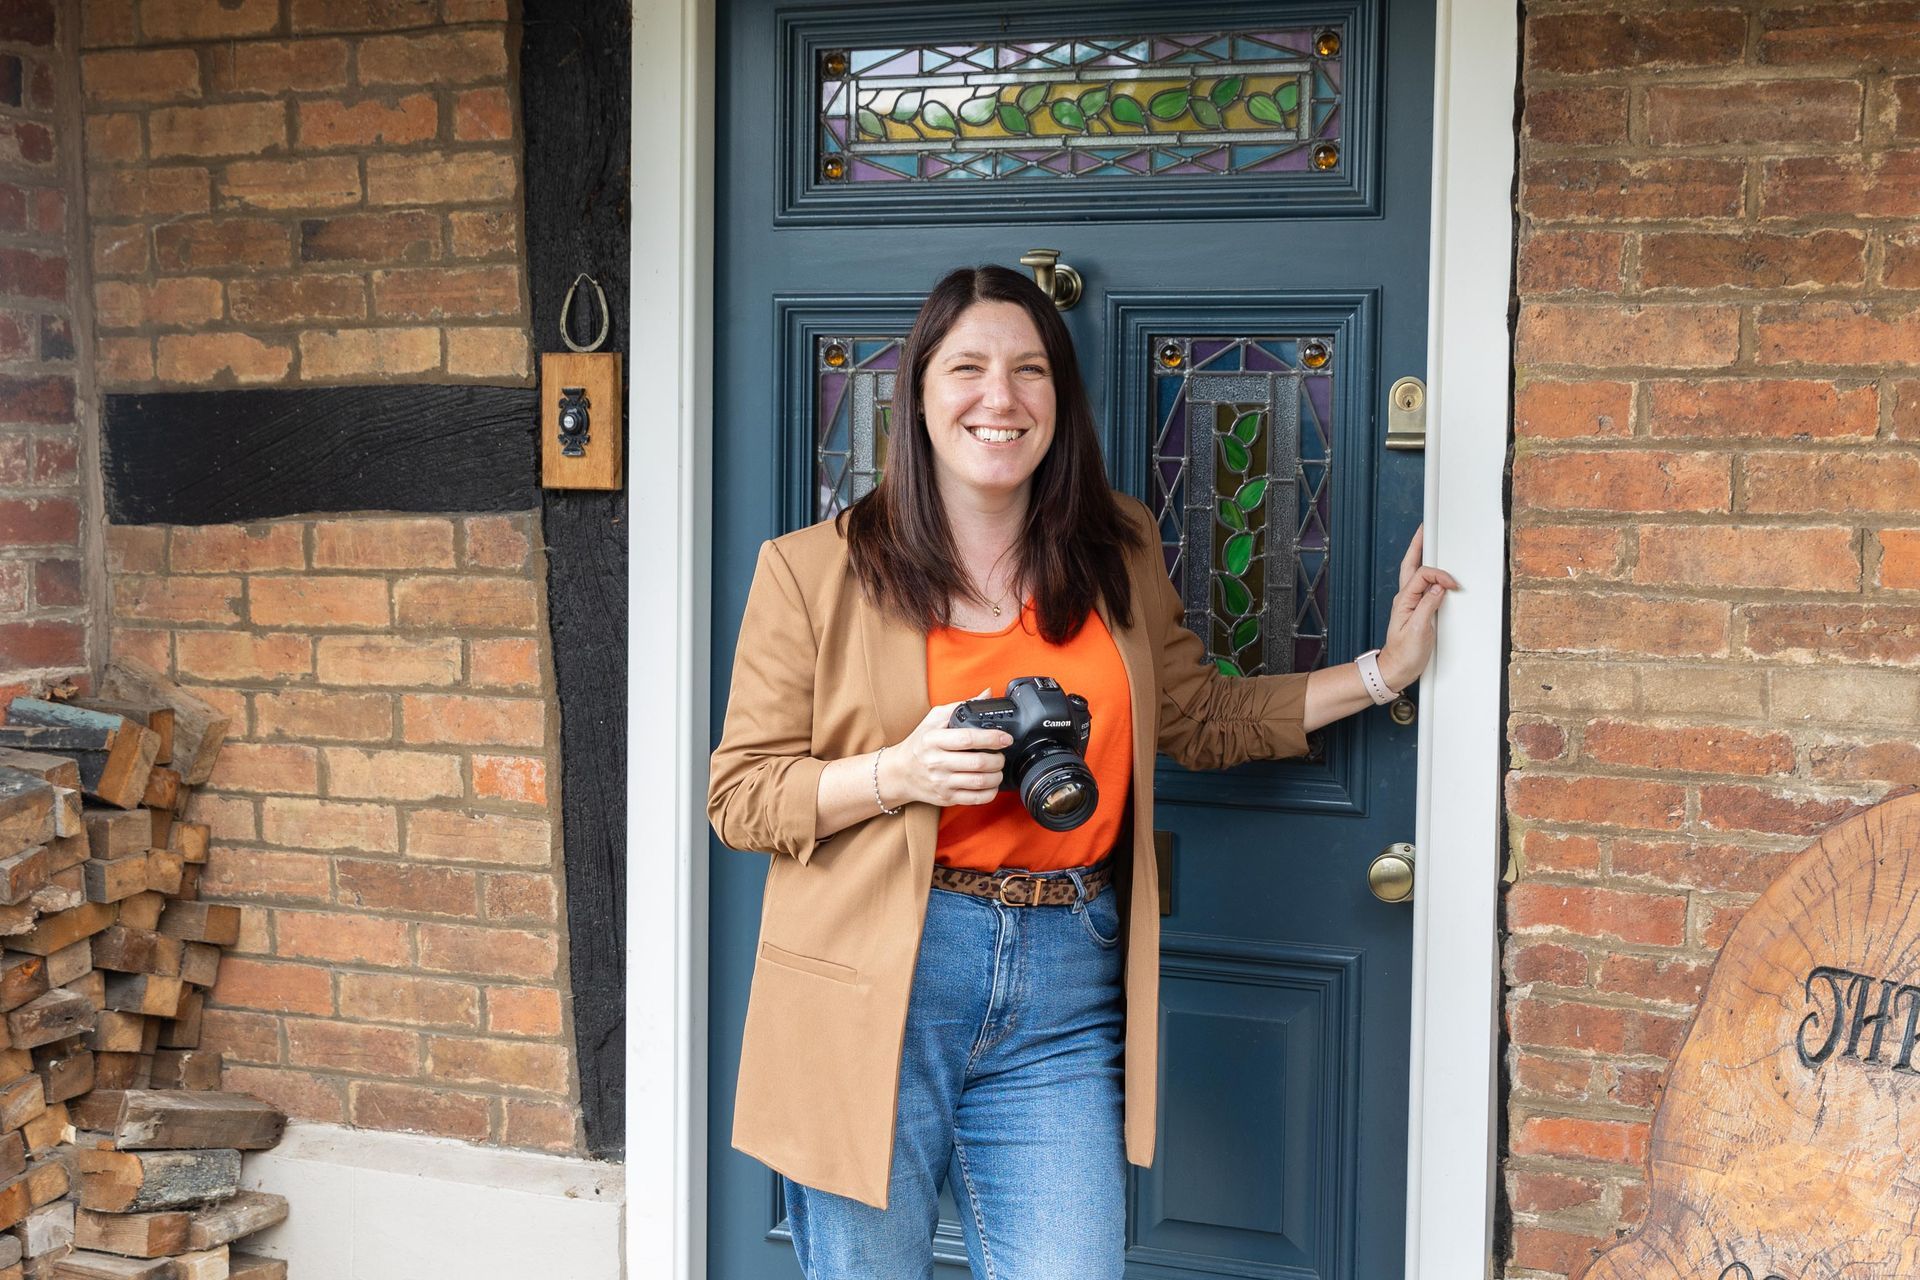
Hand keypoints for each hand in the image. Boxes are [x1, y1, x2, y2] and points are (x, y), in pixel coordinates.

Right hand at [880, 691, 1012, 808]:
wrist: (900, 772)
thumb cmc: (919, 743)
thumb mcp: (934, 719)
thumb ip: (961, 706)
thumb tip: (987, 694)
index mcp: (933, 739)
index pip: (967, 738)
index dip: (991, 738)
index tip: (1006, 738)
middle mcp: (936, 762)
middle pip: (977, 762)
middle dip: (998, 759)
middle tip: (1001, 755)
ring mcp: (941, 782)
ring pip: (979, 782)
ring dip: (996, 776)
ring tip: (998, 769)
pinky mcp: (946, 797)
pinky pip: (975, 799)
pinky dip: (990, 792)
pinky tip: (991, 784)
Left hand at [1378, 526, 1458, 691]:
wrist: (1396, 670)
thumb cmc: (1404, 654)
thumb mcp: (1418, 630)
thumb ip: (1428, 606)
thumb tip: (1439, 587)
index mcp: (1404, 600)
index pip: (1423, 576)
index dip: (1440, 576)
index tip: (1453, 585)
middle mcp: (1405, 598)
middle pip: (1411, 565)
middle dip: (1418, 546)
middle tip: (1425, 529)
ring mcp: (1409, 603)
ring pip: (1414, 573)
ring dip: (1420, 556)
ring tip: (1427, 541)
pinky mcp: (1416, 610)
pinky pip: (1421, 586)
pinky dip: (1427, 574)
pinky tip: (1433, 571)